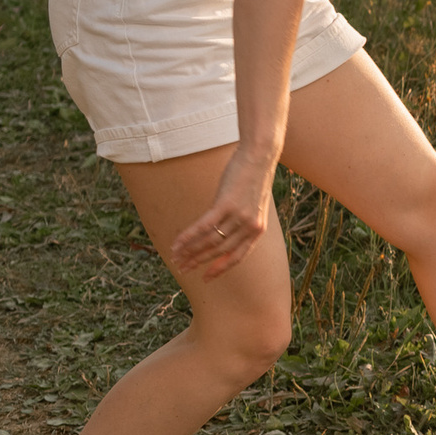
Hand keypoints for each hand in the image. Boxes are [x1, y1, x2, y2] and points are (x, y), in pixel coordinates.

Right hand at [171, 147, 275, 279]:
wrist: (259, 157)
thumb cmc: (252, 179)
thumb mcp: (251, 204)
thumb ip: (238, 220)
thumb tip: (219, 230)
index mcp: (257, 230)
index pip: (237, 256)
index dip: (220, 268)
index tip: (205, 278)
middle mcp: (250, 226)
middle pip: (220, 250)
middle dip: (199, 261)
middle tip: (182, 268)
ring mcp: (239, 216)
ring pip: (210, 240)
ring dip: (190, 250)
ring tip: (176, 257)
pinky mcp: (227, 204)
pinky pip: (204, 226)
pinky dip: (189, 236)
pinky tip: (177, 243)